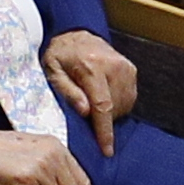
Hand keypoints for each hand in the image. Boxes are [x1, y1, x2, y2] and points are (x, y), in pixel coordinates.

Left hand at [39, 29, 135, 151]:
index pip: (102, 106)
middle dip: (100, 120)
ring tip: (92, 100)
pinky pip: (128, 98)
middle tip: (83, 112)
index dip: (105, 131)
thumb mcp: (52, 72)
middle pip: (114, 109)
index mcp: (91, 67)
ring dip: (109, 112)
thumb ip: (67, 92)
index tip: (107, 151)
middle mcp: (113, 66)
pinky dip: (116, 104)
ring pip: (124, 106)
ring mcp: (125, 67)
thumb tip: (84, 112)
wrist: (75, 33)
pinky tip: (102, 95)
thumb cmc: (60, 55)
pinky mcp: (131, 70)